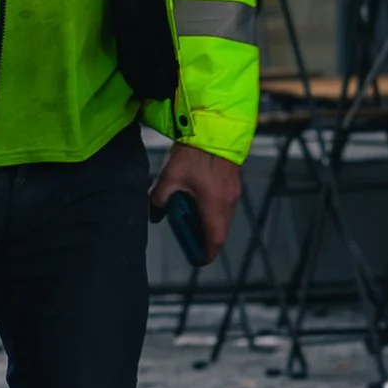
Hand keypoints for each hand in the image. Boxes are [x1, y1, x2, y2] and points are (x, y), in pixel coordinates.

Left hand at [149, 140, 240, 263]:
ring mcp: (233, 193)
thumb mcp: (170, 178)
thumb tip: (154, 214)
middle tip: (187, 237)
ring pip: (223, 218)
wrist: (215, 128)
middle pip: (219, 231)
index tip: (197, 259)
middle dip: (204, 238)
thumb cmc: (194, 155)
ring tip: (188, 216)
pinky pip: (225, 205)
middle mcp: (228, 203)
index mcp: (214, 206)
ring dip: (208, 222)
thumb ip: (160, 199)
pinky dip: (213, 210)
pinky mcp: (234, 183)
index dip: (206, 254)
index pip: (215, 241)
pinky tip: (197, 200)